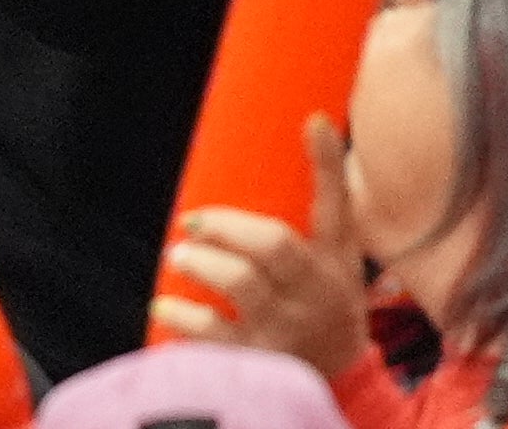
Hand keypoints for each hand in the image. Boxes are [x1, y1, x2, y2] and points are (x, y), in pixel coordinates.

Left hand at [155, 115, 369, 378]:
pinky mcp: (255, 359)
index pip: (335, 209)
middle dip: (227, 225)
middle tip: (193, 220)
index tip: (313, 121)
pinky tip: (163, 305)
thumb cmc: (327, 303)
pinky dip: (182, 316)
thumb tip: (312, 126)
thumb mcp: (337, 261)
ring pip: (241, 283)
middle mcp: (312, 294)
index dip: (327, 165)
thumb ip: (324, 207)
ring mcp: (283, 327)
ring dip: (202, 262)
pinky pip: (212, 332)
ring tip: (181, 254)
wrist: (344, 385)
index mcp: (332, 263)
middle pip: (274, 245)